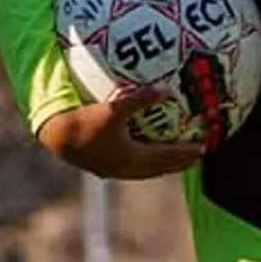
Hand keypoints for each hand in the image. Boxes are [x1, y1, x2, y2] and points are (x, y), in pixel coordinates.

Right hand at [40, 100, 212, 181]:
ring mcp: (113, 171)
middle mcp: (125, 168)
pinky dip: (145, 165)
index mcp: (132, 157)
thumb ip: (141, 98)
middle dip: (179, 163)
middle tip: (197, 157)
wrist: (56, 137)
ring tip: (175, 161)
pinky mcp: (102, 168)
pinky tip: (143, 157)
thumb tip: (167, 89)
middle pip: (159, 168)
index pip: (166, 156)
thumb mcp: (114, 108)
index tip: (204, 148)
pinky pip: (132, 169)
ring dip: (163, 166)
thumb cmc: (85, 121)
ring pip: (145, 172)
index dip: (186, 153)